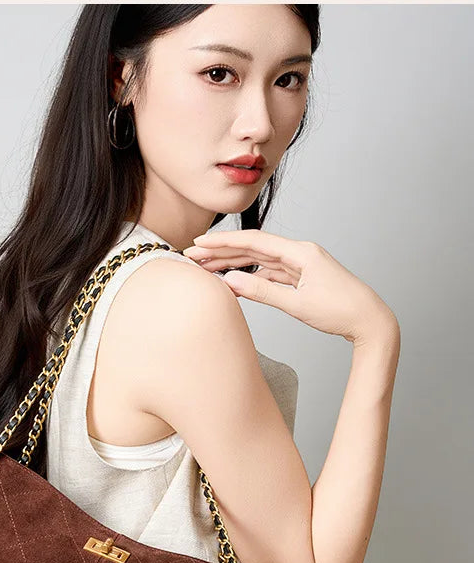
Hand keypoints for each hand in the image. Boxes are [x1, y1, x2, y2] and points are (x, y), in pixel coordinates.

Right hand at [182, 229, 398, 345]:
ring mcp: (301, 265)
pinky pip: (270, 273)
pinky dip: (251, 275)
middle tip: (193, 255)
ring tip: (207, 267)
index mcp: (301, 252)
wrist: (369, 320)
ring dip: (233, 263)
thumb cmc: (340, 312)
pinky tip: (234, 279)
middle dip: (222, 251)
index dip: (223, 243)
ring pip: (260, 261)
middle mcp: (300, 253)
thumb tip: (232, 281)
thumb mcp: (298, 305)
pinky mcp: (302, 278)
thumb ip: (263, 293)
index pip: (254, 242)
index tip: (199, 245)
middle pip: (253, 248)